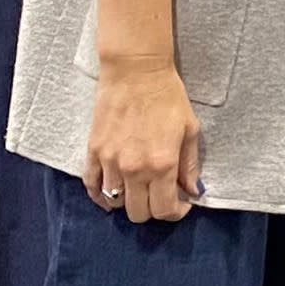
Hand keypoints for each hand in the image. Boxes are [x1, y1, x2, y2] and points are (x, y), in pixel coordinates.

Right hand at [84, 56, 201, 221]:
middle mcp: (134, 169)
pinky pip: (91, 187)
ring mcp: (110, 162)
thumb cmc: (168, 97)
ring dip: (129, 201)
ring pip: (115, 202)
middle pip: (138, 213)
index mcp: (162, 164)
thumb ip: (190, 165)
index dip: (175, 213)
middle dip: (153, 210)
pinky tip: (111, 196)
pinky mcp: (93, 152)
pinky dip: (100, 196)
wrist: (136, 72)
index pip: (164, 209)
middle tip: (162, 196)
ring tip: (140, 190)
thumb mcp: (190, 129)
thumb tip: (193, 191)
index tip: (181, 204)